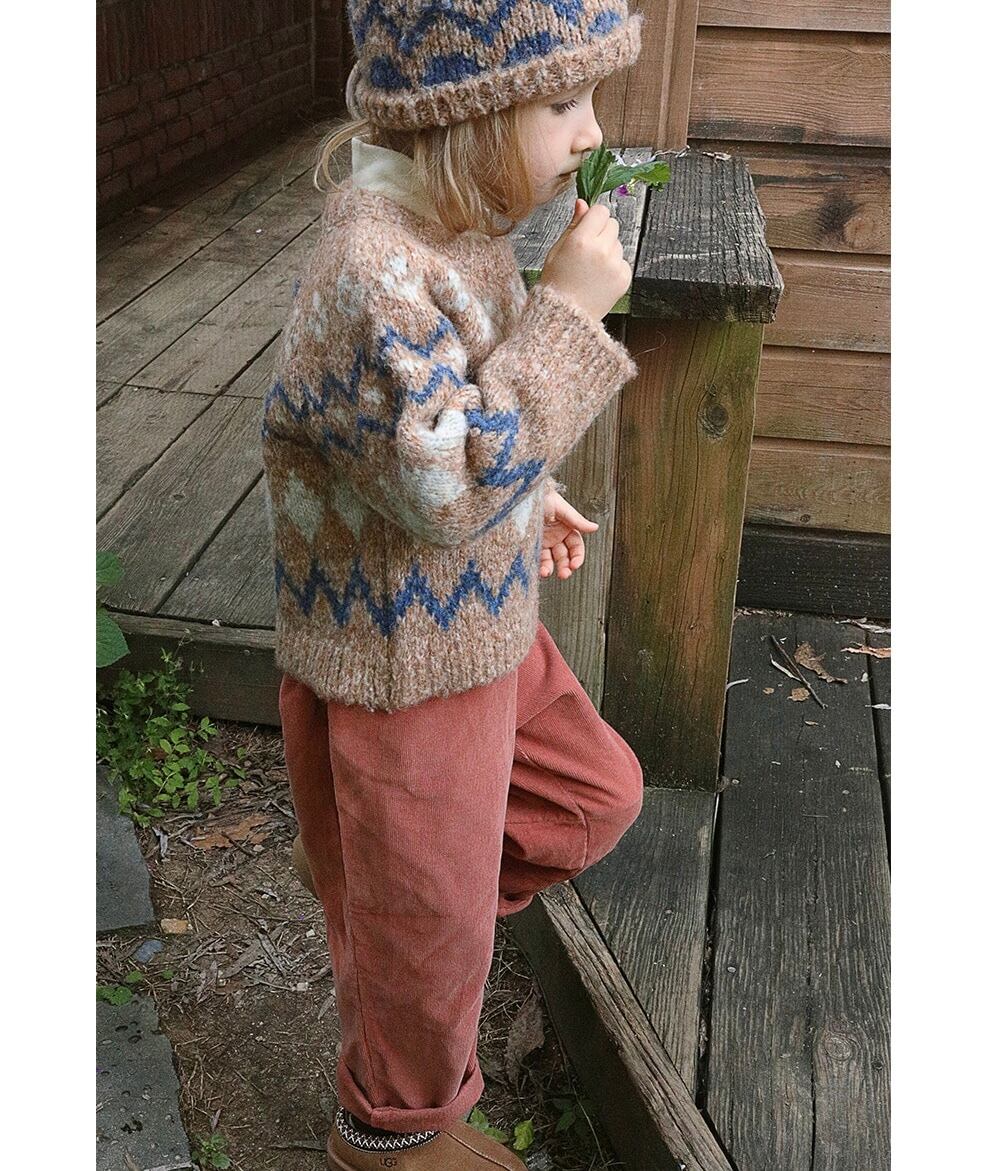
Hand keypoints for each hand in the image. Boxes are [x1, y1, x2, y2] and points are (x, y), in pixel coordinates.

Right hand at [537, 198, 631, 322]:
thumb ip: (573, 225)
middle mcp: (601, 251)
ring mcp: (615, 265)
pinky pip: (623, 261)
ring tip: (591, 268)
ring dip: (608, 250)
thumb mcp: (557, 250)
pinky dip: (614, 267)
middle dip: (602, 232)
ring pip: (618, 243)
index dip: (593, 218)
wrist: (566, 316)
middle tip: (588, 250)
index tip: (587, 227)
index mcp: (581, 241)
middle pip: (613, 224)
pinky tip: (599, 278)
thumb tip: (582, 203)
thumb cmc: (556, 285)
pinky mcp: (624, 278)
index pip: (600, 211)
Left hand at [539, 488, 599, 580]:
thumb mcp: (560, 507)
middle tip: (564, 574)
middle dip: (565, 566)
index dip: (577, 556)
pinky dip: (537, 565)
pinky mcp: (530, 544)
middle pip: (564, 556)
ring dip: (550, 568)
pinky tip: (538, 569)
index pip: (576, 546)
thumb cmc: (541, 495)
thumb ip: (577, 520)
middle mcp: (555, 536)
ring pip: (549, 559)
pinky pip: (536, 557)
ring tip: (547, 573)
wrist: (520, 495)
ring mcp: (542, 541)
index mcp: (566, 527)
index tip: (575, 565)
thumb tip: (594, 527)